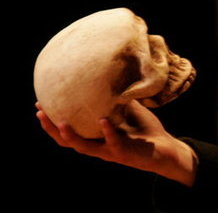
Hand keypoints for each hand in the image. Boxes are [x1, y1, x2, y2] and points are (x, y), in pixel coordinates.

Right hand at [35, 100, 197, 185]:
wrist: (165, 147)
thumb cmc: (144, 129)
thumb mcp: (128, 110)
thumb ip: (116, 99)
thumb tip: (108, 76)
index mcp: (95, 136)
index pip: (69, 129)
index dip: (51, 120)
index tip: (39, 104)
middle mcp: (97, 145)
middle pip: (66, 141)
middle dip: (51, 128)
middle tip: (40, 113)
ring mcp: (108, 151)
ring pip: (83, 147)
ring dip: (70, 135)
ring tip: (59, 122)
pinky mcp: (123, 154)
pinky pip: (112, 143)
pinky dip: (107, 132)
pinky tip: (102, 121)